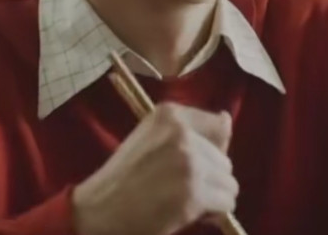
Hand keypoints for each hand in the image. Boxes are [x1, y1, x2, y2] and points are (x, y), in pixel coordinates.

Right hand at [72, 103, 237, 234]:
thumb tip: (228, 120)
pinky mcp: (193, 193)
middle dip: (211, 177)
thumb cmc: (125, 176)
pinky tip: (191, 213)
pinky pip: (226, 202)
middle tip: (184, 190)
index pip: (220, 125)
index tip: (190, 164)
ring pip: (229, 181)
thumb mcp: (151, 137)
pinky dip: (215, 213)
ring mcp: (189, 162)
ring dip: (214, 196)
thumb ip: (188, 129)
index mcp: (170, 114)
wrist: (98, 210)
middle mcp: (182, 133)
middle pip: (224, 158)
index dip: (210, 150)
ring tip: (187, 202)